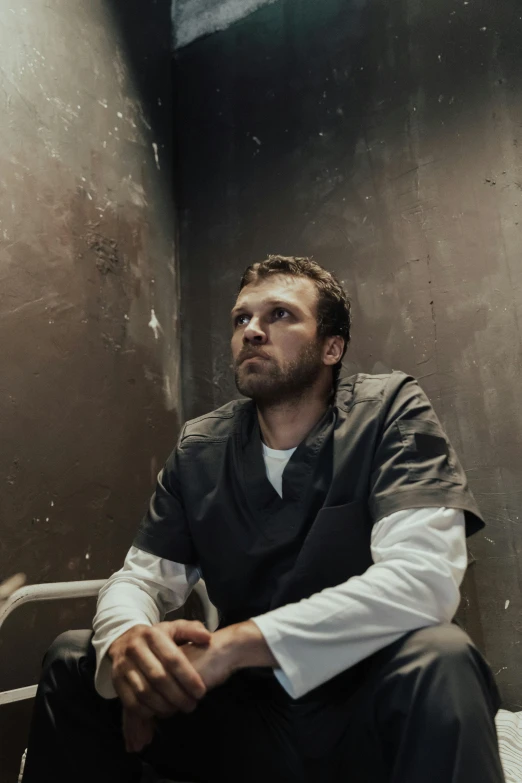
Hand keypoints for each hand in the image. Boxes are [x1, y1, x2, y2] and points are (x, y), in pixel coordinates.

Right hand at [121, 633, 235, 754]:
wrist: (124, 639)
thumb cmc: (156, 637)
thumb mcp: (174, 628)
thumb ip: (192, 630)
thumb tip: (207, 637)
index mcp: (153, 635)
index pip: (173, 659)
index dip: (188, 678)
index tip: (201, 692)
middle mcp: (136, 649)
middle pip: (159, 678)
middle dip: (178, 695)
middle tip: (192, 705)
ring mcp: (124, 666)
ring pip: (145, 692)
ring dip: (164, 706)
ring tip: (179, 710)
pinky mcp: (116, 681)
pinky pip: (131, 702)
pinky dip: (147, 711)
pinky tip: (161, 712)